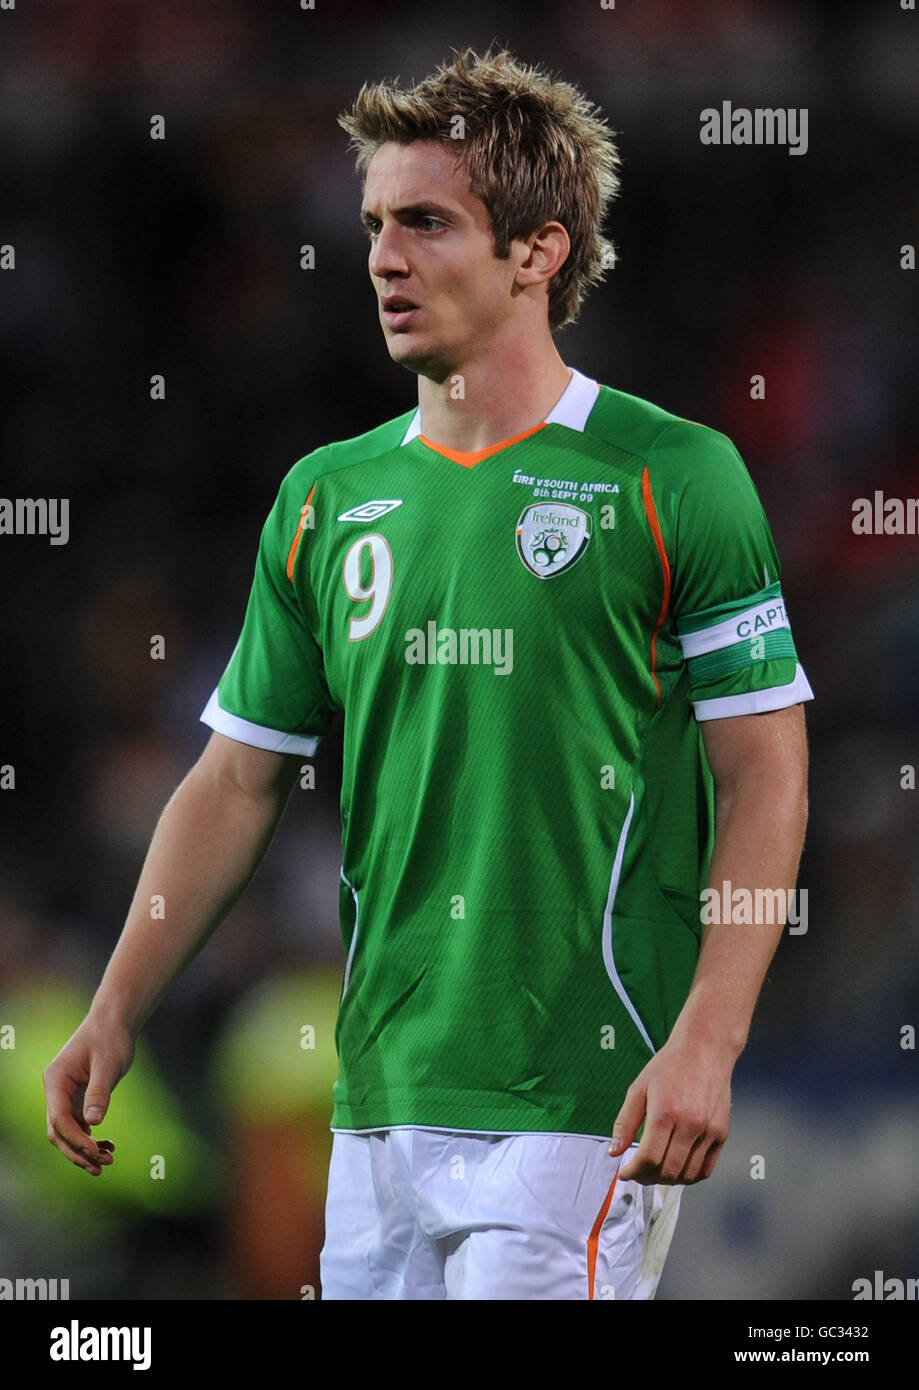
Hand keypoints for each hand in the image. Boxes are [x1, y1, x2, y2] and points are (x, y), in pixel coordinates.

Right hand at [43, 1018, 134, 1175]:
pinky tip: (108, 1147)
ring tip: (109, 1161)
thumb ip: (99, 1092)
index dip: (76, 1138)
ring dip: (85, 1149)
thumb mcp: (108, 1063)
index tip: (95, 1150)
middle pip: (59, 1131)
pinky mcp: (78, 1099)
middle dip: (78, 1151)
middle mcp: (56, 1091)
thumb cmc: (110, 1038)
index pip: (58, 1118)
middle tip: (102, 1166)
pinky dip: (91, 1138)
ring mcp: (66, 1097)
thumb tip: (93, 1123)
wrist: (114, 1023)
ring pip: (68, 1132)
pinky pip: (80, 1126)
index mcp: (56, 1081)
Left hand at [607, 1037, 733, 1184]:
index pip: (648, 1158)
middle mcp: (690, 1125)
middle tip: (637, 1173)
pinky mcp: (722, 1133)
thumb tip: (614, 1152)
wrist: (705, 1049)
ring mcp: (708, 1131)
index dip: (633, 1171)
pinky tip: (677, 1169)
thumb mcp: (639, 1088)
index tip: (625, 1172)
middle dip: (647, 1178)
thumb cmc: (669, 1066)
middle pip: (667, 1170)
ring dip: (667, 1180)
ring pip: (687, 1175)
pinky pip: (706, 1169)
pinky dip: (690, 1176)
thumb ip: (625, 1123)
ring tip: (655, 1172)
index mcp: (665, 1113)